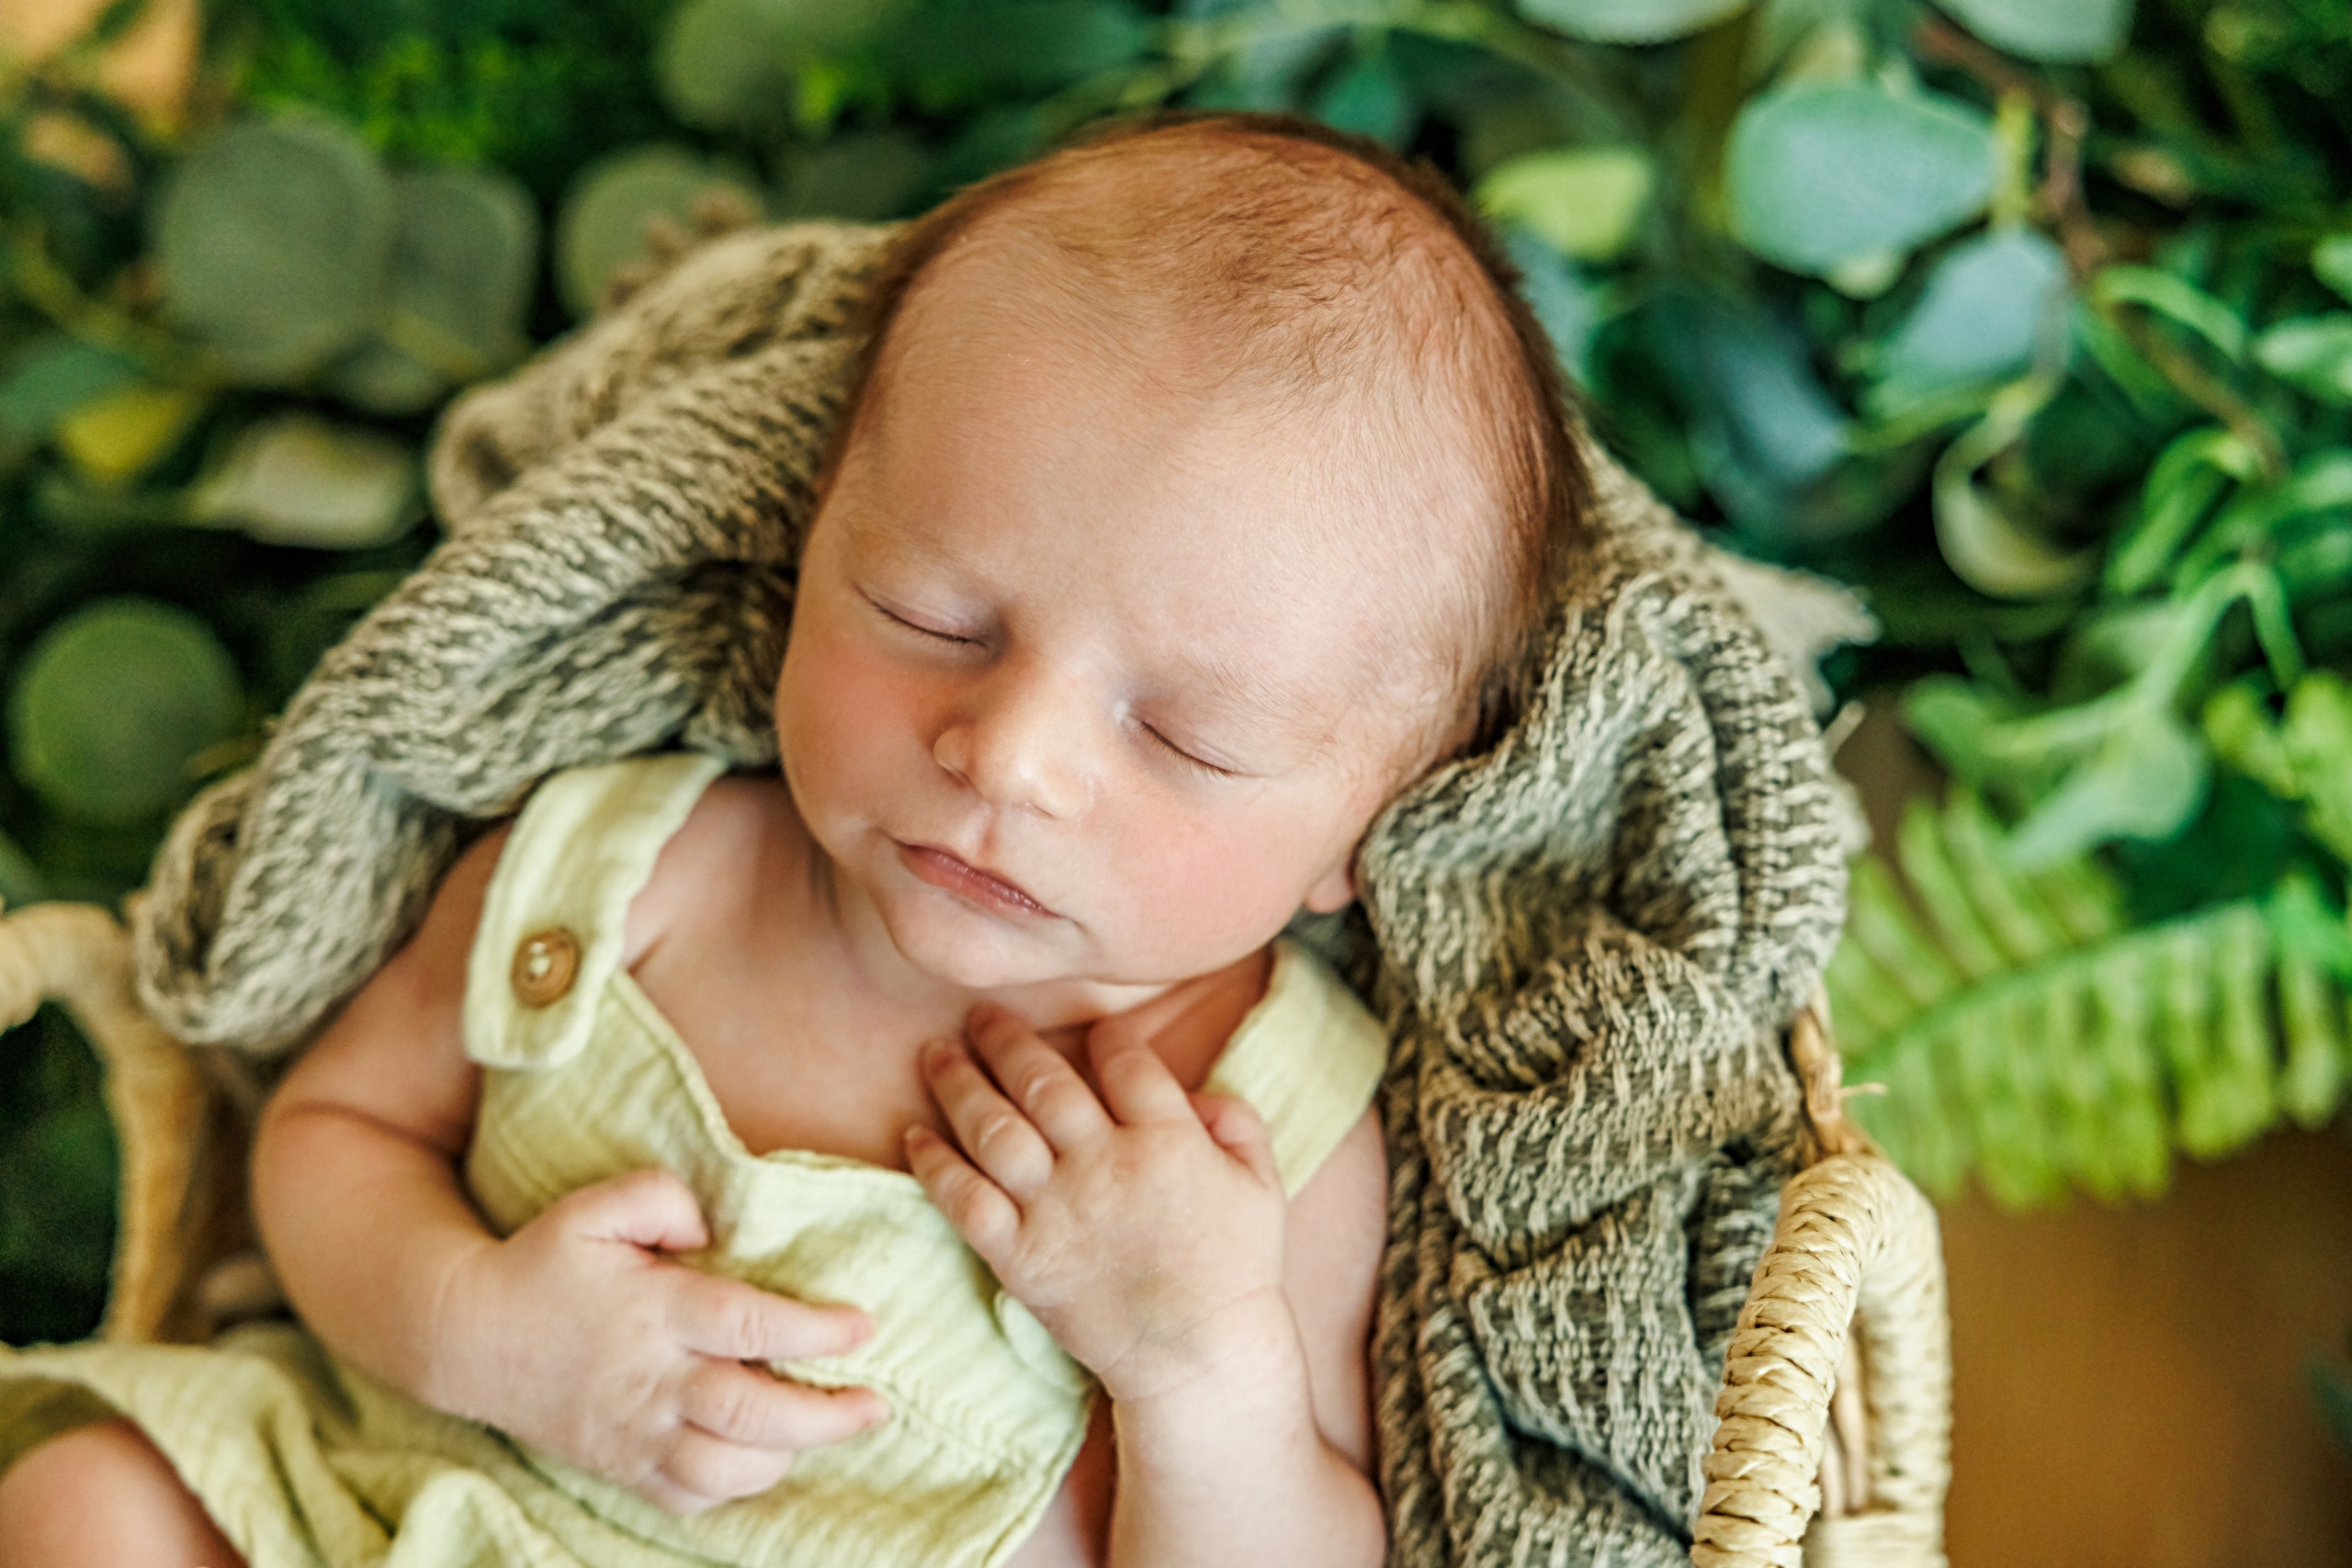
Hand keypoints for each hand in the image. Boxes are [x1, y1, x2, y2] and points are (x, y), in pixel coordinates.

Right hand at [430, 1168, 888, 1514]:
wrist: (467, 1336)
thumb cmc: (545, 1263)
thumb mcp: (594, 1206)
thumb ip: (660, 1196)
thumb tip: (713, 1225)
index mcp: (653, 1312)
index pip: (748, 1325)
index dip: (813, 1330)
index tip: (865, 1328)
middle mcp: (649, 1380)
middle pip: (749, 1412)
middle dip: (824, 1415)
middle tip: (876, 1404)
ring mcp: (634, 1434)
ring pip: (724, 1469)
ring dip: (785, 1456)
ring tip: (828, 1428)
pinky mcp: (620, 1467)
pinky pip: (687, 1499)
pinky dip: (734, 1489)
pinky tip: (766, 1458)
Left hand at [905, 1003, 1291, 1404]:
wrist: (1198, 1357)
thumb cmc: (1235, 1269)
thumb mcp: (1262, 1183)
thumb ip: (1236, 1120)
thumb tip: (1193, 1091)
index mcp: (1168, 1139)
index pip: (1122, 1060)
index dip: (1104, 1036)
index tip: (1090, 1032)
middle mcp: (1105, 1163)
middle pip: (1042, 1080)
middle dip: (1005, 1038)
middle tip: (980, 1015)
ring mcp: (1056, 1210)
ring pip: (994, 1128)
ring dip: (958, 1083)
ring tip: (935, 1053)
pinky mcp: (1021, 1257)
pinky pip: (965, 1200)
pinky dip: (935, 1163)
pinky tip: (915, 1136)